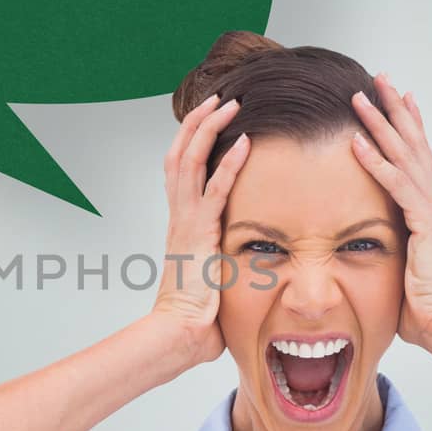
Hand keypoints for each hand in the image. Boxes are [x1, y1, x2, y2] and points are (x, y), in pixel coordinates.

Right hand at [151, 92, 250, 366]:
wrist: (179, 334)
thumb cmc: (196, 317)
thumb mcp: (213, 278)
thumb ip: (227, 261)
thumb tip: (252, 265)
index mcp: (182, 223)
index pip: (182, 169)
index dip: (193, 140)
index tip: (210, 118)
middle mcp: (180, 215)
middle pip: (180, 153)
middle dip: (198, 121)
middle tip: (219, 97)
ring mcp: (186, 222)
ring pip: (191, 160)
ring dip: (210, 128)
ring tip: (230, 104)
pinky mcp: (199, 233)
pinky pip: (215, 190)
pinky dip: (230, 164)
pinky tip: (245, 142)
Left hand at [350, 74, 431, 348]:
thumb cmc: (421, 304)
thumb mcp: (401, 264)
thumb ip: (391, 243)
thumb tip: (370, 240)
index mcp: (430, 209)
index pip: (418, 157)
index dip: (408, 125)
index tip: (397, 97)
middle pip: (414, 144)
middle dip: (395, 109)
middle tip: (380, 78)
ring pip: (404, 156)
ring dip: (380, 124)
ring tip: (360, 97)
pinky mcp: (425, 223)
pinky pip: (396, 185)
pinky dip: (376, 162)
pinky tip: (358, 142)